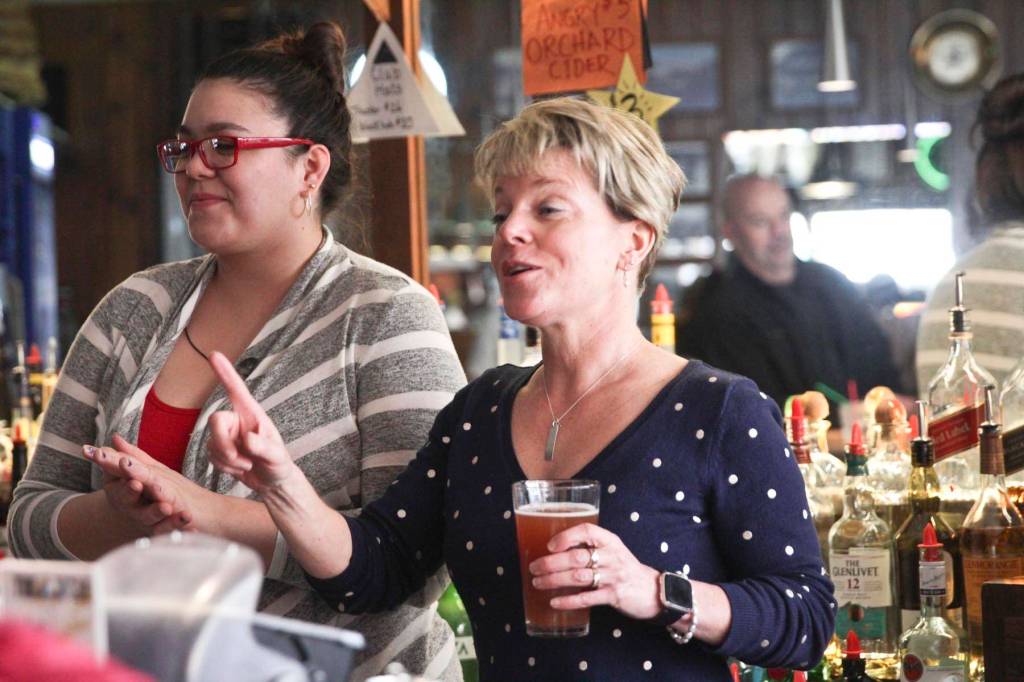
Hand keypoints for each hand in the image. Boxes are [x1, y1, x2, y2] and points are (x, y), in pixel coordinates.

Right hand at [84, 438, 190, 532]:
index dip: (120, 475)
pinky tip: (188, 519)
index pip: (117, 483)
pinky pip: (169, 529)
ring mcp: (147, 520)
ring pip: (148, 517)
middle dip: (130, 493)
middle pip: (126, 500)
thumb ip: (129, 457)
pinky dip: (177, 524)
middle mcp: (132, 507)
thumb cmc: (150, 488)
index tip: (124, 463)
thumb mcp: (141, 470)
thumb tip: (115, 438)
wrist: (176, 510)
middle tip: (136, 484)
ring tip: (166, 506)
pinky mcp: (164, 530)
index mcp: (122, 492)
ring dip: (156, 511)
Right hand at [207, 351, 298, 491]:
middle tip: (241, 458)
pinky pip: (210, 457)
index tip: (214, 354)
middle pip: (215, 421)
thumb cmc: (279, 464)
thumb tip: (247, 439)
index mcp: (252, 414)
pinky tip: (240, 467)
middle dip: (224, 444)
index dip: (225, 372)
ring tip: (248, 463)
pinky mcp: (219, 449)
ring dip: (228, 459)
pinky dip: (225, 467)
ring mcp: (227, 435)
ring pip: (211, 443)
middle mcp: (237, 420)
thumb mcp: (276, 456)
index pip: (236, 390)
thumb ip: (263, 447)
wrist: (273, 483)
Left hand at [528, 523, 662, 621]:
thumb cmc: (624, 568)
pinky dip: (569, 600)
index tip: (550, 545)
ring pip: (578, 577)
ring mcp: (613, 576)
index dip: (566, 537)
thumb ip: (590, 546)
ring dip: (554, 580)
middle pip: (577, 557)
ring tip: (538, 582)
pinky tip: (555, 602)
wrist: (652, 590)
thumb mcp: (612, 550)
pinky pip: (587, 598)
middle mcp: (612, 556)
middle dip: (551, 563)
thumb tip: (554, 548)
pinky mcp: (614, 596)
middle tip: (534, 568)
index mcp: (610, 540)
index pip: (587, 531)